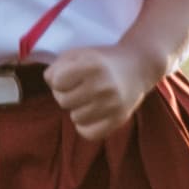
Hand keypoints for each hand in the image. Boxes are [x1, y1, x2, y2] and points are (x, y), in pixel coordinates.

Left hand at [45, 42, 162, 140]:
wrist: (137, 67)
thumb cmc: (99, 61)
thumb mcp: (77, 54)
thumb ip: (57, 67)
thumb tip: (51, 83)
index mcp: (92, 66)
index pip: (56, 82)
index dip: (58, 79)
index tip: (69, 76)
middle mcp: (104, 85)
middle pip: (63, 101)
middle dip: (66, 95)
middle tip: (79, 88)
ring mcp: (113, 104)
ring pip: (76, 118)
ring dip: (77, 109)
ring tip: (89, 98)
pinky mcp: (120, 119)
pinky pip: (89, 134)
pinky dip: (85, 127)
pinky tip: (91, 114)